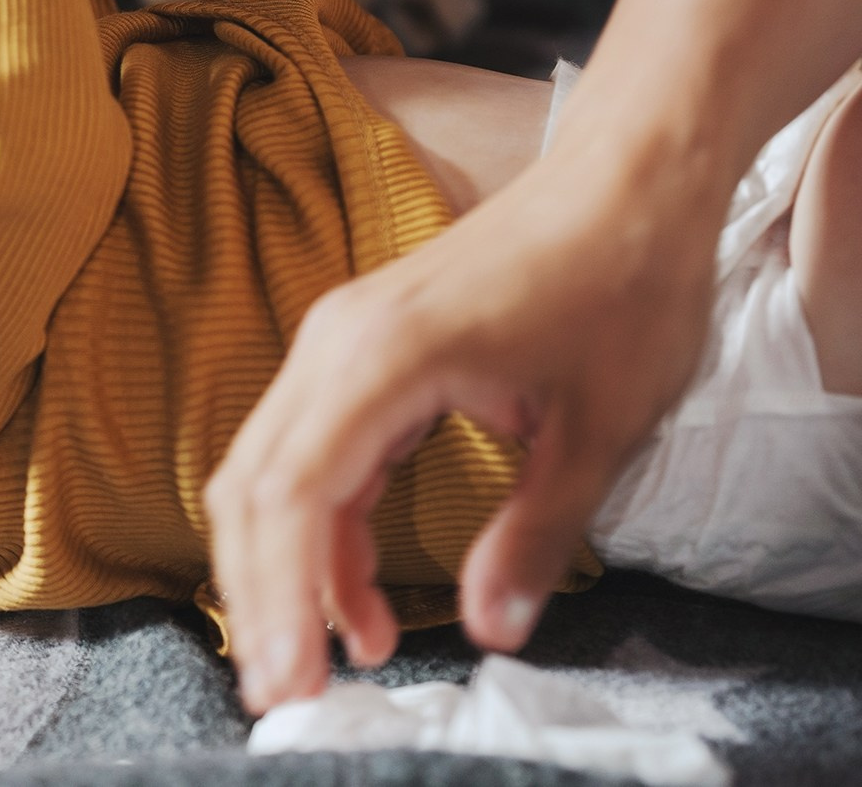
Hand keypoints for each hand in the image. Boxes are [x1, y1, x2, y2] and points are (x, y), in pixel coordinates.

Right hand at [203, 143, 716, 713]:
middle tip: (287, 695)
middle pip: (253, 487)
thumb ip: (535, 535)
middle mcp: (333, 347)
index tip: (292, 681)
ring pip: (268, 472)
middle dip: (259, 596)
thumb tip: (490, 628)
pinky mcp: (355, 355)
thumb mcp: (599, 429)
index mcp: (380, 359)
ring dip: (284, 567)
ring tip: (328, 660)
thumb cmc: (619, 284)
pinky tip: (356, 594)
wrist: (625, 182)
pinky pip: (308, 453)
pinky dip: (319, 529)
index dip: (282, 596)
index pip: (295, 494)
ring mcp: (336, 346)